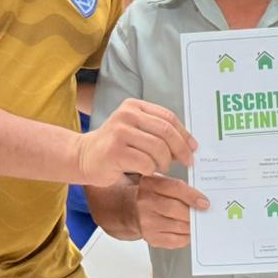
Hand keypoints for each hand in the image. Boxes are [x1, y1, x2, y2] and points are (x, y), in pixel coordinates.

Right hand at [76, 99, 196, 186]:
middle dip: (181, 149)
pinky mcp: (115, 151)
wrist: (84, 157)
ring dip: (164, 162)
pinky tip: (145, 171)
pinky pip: (145, 162)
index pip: (168, 117)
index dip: (184, 134)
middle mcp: (126, 115)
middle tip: (187, 162)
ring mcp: (119, 132)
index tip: (193, 148)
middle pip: (166, 131)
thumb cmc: (115, 147)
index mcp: (134, 106)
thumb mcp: (136, 131)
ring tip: (161, 167)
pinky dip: (150, 170)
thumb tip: (188, 145)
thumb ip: (157, 132)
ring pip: (158, 148)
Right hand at [135, 174, 208, 248]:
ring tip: (197, 222)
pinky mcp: (150, 237)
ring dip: (191, 225)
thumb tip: (201, 199)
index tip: (205, 203)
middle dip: (193, 212)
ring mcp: (146, 221)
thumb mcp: (161, 183)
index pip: (175, 188)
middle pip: (175, 208)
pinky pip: (174, 240)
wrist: (131, 210)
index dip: (192, 196)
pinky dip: (186, 237)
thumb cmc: (151, 195)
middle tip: (203, 214)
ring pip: (177, 226)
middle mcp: (145, 202)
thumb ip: (179, 187)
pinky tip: (188, 232)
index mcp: (149, 184)